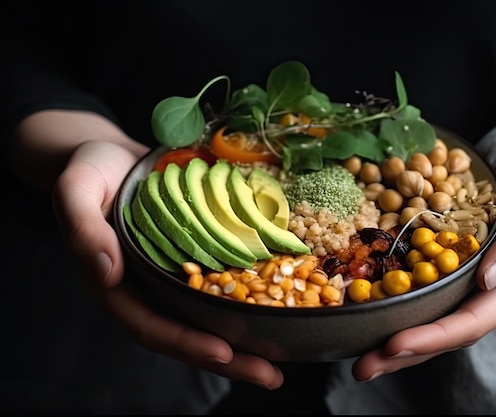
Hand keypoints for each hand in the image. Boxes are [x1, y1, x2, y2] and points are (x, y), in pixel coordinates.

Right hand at [50, 139, 283, 388]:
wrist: (107, 154)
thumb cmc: (86, 169)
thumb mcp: (76, 190)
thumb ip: (83, 228)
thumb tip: (107, 272)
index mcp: (114, 285)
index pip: (150, 325)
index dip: (185, 342)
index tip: (222, 352)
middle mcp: (145, 289)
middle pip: (186, 334)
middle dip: (227, 359)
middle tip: (269, 375)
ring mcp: (169, 278)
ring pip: (206, 320)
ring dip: (242, 343)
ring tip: (282, 361)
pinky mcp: (189, 261)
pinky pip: (217, 290)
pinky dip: (245, 305)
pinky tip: (276, 309)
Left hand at [351, 150, 495, 380]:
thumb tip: (490, 279)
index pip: (472, 322)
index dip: (434, 337)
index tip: (395, 345)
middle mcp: (490, 292)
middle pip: (446, 333)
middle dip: (405, 354)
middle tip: (363, 369)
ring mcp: (470, 282)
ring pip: (432, 320)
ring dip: (396, 340)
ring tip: (359, 357)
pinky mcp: (453, 266)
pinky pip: (425, 292)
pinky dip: (399, 307)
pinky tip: (371, 313)